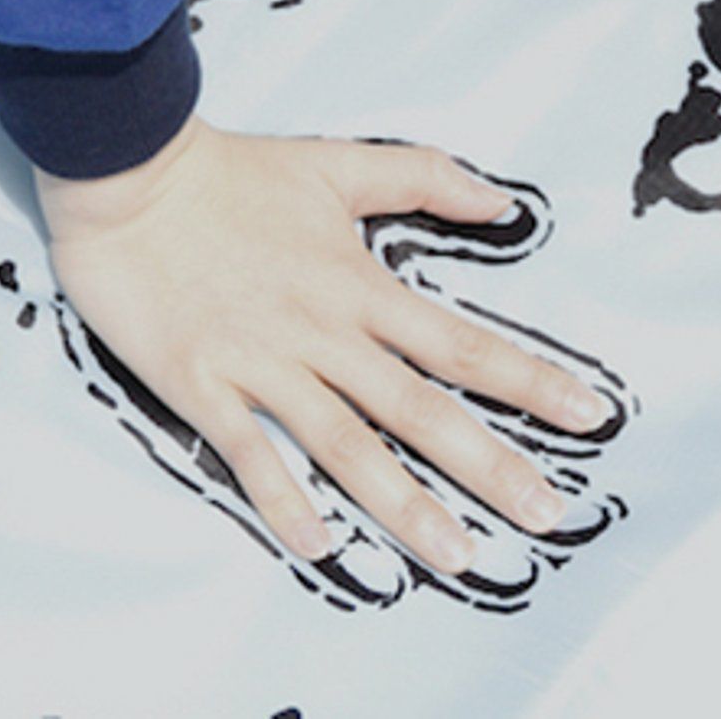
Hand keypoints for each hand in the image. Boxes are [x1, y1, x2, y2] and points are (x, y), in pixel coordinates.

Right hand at [35, 115, 612, 571]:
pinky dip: (284, 500)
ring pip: (347, 446)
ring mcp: (264, 364)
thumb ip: (425, 179)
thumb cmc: (238, 171)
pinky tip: (322, 546)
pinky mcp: (202, 384)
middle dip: (490, 465)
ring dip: (406, 504)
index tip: (589, 413)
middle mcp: (325, 334)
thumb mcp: (341, 165)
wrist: (132, 172)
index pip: (463, 343)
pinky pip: (249, 454)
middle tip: (548, 513)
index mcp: (361, 285)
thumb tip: (502, 200)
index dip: (530, 379)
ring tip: (459, 556)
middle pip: (421, 410)